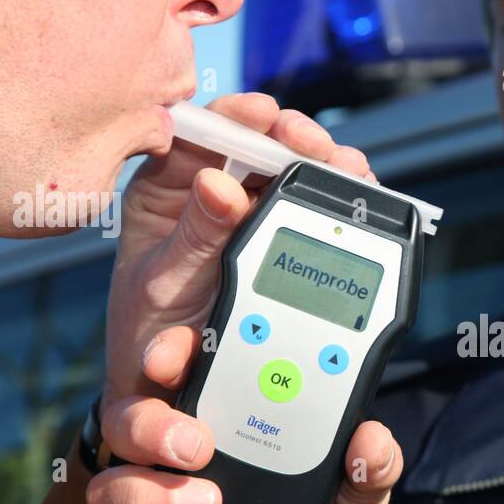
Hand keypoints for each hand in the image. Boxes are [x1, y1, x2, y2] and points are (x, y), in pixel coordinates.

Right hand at [85, 325, 402, 503]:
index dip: (168, 355)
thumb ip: (371, 466)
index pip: (180, 374)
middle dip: (148, 424)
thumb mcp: (365, 495)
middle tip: (195, 442)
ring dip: (155, 494)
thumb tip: (372, 438)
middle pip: (127, 425)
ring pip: (117, 492)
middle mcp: (185, 465)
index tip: (177, 353)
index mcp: (227, 426)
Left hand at [101, 91, 375, 423]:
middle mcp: (207, 197)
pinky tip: (355, 197)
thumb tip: (219, 183)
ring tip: (349, 170)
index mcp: (166, 192)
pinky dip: (333, 202)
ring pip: (289, 175)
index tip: (268, 116)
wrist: (167, 387)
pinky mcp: (275, 243)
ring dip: (322, 168)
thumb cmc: (147, 334)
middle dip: (294, 140)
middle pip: (256, 146)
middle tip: (320, 147)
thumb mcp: (165, 284)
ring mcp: (245, 219)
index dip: (237, 116)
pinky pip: (306, 211)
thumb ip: (192, 235)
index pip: (203, 132)